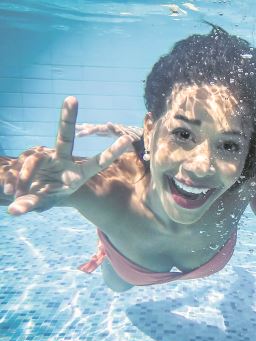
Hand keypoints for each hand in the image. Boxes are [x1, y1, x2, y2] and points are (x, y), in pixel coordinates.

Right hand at [7, 97, 133, 214]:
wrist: (29, 188)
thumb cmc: (47, 194)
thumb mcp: (44, 202)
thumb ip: (31, 205)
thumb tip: (13, 211)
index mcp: (78, 173)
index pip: (97, 162)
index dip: (112, 152)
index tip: (127, 140)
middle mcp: (62, 159)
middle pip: (64, 137)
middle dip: (67, 117)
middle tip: (72, 98)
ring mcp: (45, 155)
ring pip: (33, 161)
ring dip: (24, 178)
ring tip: (16, 194)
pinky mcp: (29, 155)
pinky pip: (18, 167)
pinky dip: (12, 180)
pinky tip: (9, 192)